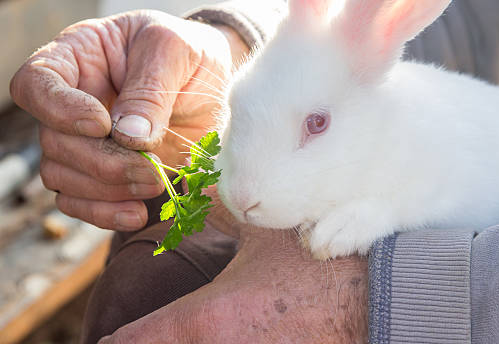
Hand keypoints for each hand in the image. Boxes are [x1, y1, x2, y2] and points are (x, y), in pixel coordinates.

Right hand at [10, 10, 247, 230]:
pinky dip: (105, 213)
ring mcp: (86, 141)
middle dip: (102, 161)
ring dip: (106, 190)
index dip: (58, 110)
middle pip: (53, 140)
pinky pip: (82, 201)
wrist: (219, 85)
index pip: (35, 83)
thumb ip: (151, 88)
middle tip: (151, 168)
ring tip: (154, 184)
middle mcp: (72, 101)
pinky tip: (137, 213)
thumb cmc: (192, 54)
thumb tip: (127, 137)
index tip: (102, 124)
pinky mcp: (106, 172)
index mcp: (78, 57)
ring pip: (63, 176)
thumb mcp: (177, 50)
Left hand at [98, 223, 368, 342]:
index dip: (109, 341)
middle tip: (149, 334)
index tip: (104, 336)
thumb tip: (198, 184)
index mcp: (205, 320)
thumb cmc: (321, 262)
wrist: (380, 297)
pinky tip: (238, 334)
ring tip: (197, 330)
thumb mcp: (266, 231)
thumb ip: (224, 208)